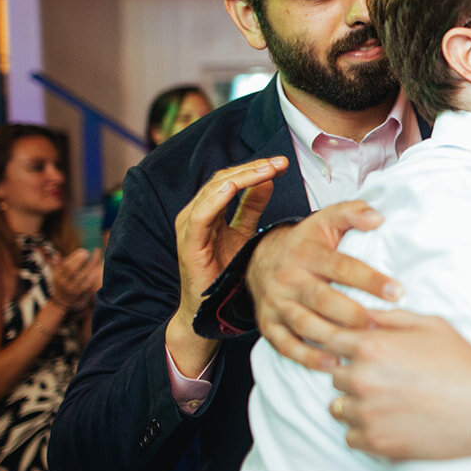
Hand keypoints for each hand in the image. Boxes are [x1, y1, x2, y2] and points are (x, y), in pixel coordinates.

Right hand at [49, 248, 102, 312]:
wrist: (62, 300)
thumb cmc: (61, 282)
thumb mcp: (56, 274)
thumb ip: (58, 265)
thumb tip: (56, 254)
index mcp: (58, 276)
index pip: (65, 265)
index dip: (74, 257)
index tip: (82, 250)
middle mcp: (64, 283)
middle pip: (71, 270)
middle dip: (80, 260)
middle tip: (87, 252)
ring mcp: (73, 288)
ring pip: (82, 276)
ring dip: (90, 266)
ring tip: (95, 258)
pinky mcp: (81, 293)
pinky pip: (88, 283)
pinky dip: (93, 275)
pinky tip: (96, 269)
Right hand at [167, 157, 286, 375]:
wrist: (207, 308)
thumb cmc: (224, 272)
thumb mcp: (244, 233)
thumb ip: (252, 206)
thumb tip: (268, 180)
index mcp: (210, 208)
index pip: (233, 178)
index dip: (257, 168)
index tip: (282, 164)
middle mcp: (197, 212)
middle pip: (225, 179)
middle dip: (254, 168)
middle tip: (279, 163)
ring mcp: (190, 225)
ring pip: (215, 190)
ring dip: (243, 177)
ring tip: (267, 170)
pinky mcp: (188, 241)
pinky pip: (202, 213)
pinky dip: (218, 197)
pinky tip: (235, 187)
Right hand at [250, 202, 399, 371]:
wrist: (261, 259)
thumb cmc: (306, 243)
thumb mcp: (326, 219)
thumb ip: (352, 213)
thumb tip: (378, 217)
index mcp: (306, 253)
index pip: (341, 267)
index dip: (370, 279)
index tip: (397, 291)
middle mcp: (289, 279)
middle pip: (323, 299)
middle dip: (354, 313)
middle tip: (381, 324)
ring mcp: (277, 303)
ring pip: (305, 324)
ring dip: (334, 338)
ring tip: (362, 347)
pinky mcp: (269, 325)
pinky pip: (287, 345)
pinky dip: (308, 357)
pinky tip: (333, 364)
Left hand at [328, 310, 470, 459]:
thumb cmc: (463, 364)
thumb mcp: (432, 325)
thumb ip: (392, 317)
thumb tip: (365, 316)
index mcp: (373, 347)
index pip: (331, 343)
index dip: (344, 346)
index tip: (358, 353)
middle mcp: (363, 379)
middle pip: (335, 376)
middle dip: (353, 374)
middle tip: (382, 378)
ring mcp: (367, 414)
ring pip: (339, 408)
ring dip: (356, 404)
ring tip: (385, 402)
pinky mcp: (376, 442)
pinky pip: (350, 437)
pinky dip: (364, 431)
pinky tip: (387, 423)